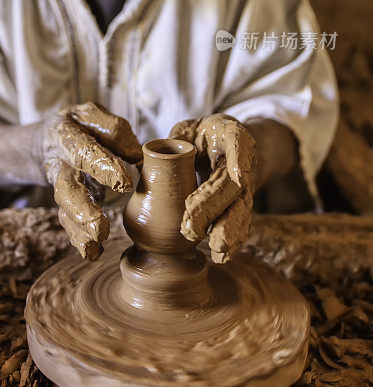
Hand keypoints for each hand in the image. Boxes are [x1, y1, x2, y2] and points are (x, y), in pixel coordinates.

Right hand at [43, 102, 141, 259]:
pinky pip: (69, 222)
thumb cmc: (80, 127)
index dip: (102, 166)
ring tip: (95, 244)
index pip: (84, 151)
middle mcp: (60, 164)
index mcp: (66, 136)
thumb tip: (136, 156)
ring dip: (79, 228)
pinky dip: (78, 238)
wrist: (48, 140)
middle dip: (81, 208)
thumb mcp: (92, 115)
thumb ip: (114, 130)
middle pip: (66, 188)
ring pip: (66, 211)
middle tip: (100, 227)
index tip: (124, 182)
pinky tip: (91, 252)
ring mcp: (61, 186)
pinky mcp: (66, 203)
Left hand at [169, 113, 256, 263]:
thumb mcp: (185, 130)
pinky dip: (233, 240)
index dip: (240, 159)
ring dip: (228, 230)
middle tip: (192, 228)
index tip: (237, 176)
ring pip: (241, 208)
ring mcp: (245, 184)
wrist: (225, 143)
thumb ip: (169, 145)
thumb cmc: (199, 136)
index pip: (238, 142)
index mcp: (228, 134)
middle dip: (214, 207)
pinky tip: (223, 256)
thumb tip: (140, 167)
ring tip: (216, 249)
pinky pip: (240, 222)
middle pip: (233, 185)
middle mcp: (242, 160)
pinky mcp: (241, 203)